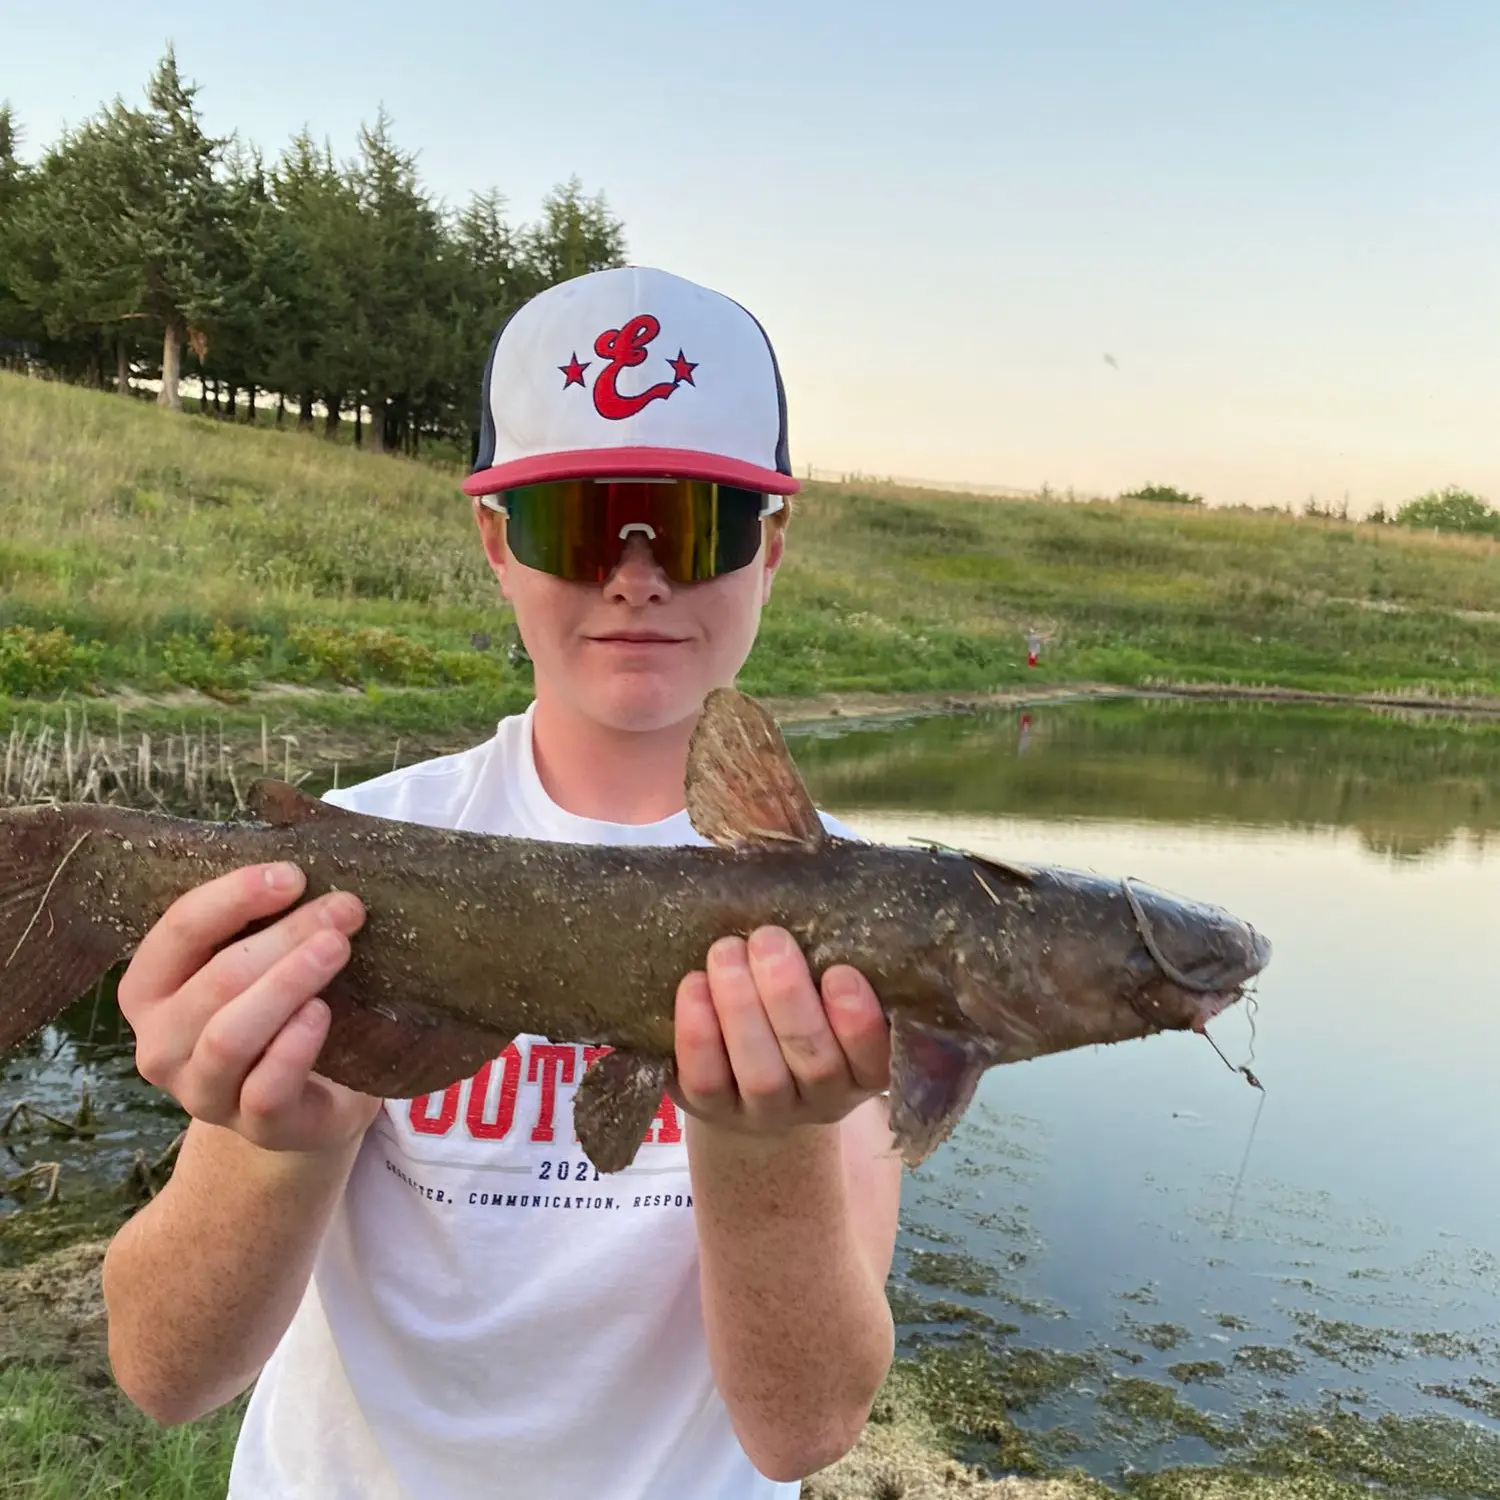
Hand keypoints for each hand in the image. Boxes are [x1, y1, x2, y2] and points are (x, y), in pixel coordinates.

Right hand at [118, 862, 381, 1155]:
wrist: (310, 1098)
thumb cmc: (278, 1009)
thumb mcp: (261, 961)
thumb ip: (265, 922)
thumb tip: (314, 865)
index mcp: (151, 989)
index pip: (179, 930)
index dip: (235, 896)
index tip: (294, 874)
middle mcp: (160, 1044)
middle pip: (215, 980)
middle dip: (283, 936)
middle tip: (344, 908)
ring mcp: (202, 1093)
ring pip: (230, 1036)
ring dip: (288, 983)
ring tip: (337, 948)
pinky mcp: (255, 1129)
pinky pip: (264, 1089)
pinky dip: (294, 1047)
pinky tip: (322, 1013)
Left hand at [673, 925, 889, 1135]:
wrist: (744, 1070)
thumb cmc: (800, 1006)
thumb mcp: (824, 989)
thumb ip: (828, 958)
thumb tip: (817, 893)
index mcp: (863, 1069)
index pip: (875, 1057)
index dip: (859, 1022)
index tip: (840, 973)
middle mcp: (822, 1098)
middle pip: (814, 1061)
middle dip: (789, 997)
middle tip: (769, 939)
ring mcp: (767, 1111)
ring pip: (761, 1074)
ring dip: (741, 1008)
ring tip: (726, 952)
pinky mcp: (714, 1109)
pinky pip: (706, 1081)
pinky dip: (699, 1034)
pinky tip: (693, 987)